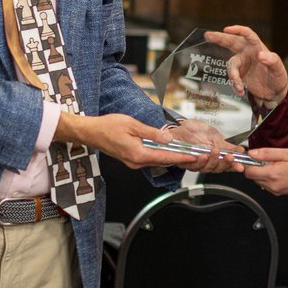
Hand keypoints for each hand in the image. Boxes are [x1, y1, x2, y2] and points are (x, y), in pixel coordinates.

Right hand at [55, 113, 206, 169]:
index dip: (182, 157)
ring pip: (157, 161)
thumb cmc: (108, 126)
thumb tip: (168, 139)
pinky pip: (150, 159)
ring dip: (171, 157)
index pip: (166, 157)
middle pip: (163, 162)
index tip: (195, 157)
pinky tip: (168, 150)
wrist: (91, 133)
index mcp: (138, 154)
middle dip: (180, 158)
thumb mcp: (133, 125)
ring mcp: (133, 163)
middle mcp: (137, 162)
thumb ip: (152, 133)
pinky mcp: (131, 160)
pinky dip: (161, 155)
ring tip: (186, 153)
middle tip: (196, 155)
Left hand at [167, 119, 244, 172]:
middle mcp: (206, 161)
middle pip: (218, 168)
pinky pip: (193, 166)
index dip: (234, 166)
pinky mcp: (185, 163)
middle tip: (230, 157)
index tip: (240, 165)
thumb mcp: (214, 135)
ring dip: (212, 160)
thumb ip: (226, 145)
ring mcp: (196, 163)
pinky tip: (204, 155)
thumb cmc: (194, 130)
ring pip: (207, 168)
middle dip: (225, 163)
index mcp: (215, 156)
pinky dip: (199, 161)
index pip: (227, 164)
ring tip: (216, 151)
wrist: (177, 125)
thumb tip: (240, 151)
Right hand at [204, 26, 287, 107]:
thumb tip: (261, 55)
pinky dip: (234, 84)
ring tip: (239, 88)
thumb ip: (272, 61)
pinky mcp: (238, 75)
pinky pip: (232, 78)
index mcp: (257, 48)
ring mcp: (242, 64)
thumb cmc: (278, 78)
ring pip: (231, 65)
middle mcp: (247, 53)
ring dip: (233, 77)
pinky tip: (240, 91)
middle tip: (208, 35)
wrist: (274, 94)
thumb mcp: (279, 70)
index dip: (238, 30)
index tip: (227, 29)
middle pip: (232, 42)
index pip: (248, 34)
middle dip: (220, 38)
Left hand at [241, 147, 287, 195]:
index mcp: (273, 174)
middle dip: (255, 168)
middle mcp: (272, 185)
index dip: (247, 163)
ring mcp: (275, 190)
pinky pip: (266, 185)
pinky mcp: (278, 193)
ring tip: (273, 165)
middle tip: (264, 159)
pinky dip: (268, 178)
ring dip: (261, 173)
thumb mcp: (285, 153)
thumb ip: (266, 153)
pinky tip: (277, 171)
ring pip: (258, 181)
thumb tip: (252, 153)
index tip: (250, 157)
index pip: (248, 172)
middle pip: (252, 177)